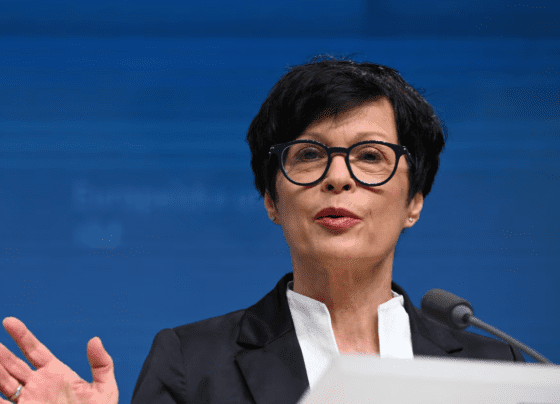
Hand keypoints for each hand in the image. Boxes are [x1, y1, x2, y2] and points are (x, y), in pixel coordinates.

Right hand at [0, 317, 117, 403]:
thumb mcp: (105, 389)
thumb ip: (102, 364)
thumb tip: (95, 340)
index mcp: (57, 374)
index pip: (35, 351)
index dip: (22, 336)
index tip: (9, 321)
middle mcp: (39, 386)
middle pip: (14, 365)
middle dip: (1, 353)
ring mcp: (28, 401)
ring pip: (3, 382)